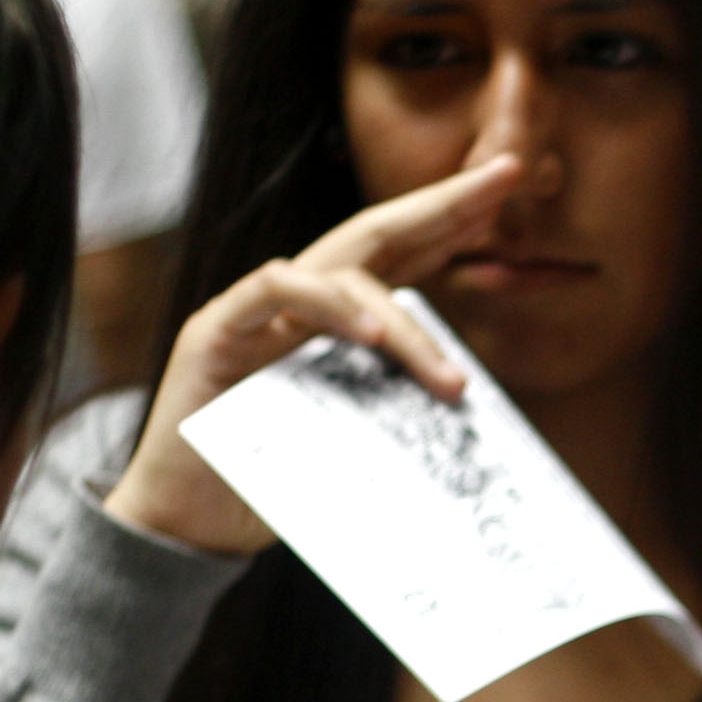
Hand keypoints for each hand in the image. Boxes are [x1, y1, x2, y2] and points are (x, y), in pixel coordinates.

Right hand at [102, 155, 525, 554]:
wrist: (191, 526)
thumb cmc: (275, 486)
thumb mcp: (362, 449)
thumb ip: (402, 415)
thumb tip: (470, 408)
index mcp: (337, 324)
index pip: (402, 258)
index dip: (452, 224)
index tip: (509, 191)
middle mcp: (300, 303)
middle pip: (377, 233)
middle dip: (445, 204)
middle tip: (507, 175)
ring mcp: (258, 311)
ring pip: (341, 272)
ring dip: (403, 322)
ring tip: (447, 380)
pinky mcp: (219, 330)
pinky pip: (275, 290)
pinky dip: (327, 305)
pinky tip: (370, 335)